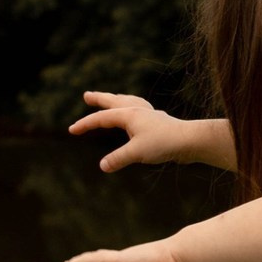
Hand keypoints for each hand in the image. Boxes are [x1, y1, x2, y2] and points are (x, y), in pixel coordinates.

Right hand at [69, 92, 187, 172]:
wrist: (190, 140)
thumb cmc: (164, 143)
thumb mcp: (137, 152)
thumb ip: (118, 158)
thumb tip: (102, 166)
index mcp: (130, 115)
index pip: (102, 118)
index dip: (86, 124)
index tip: (71, 129)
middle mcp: (138, 111)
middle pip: (114, 101)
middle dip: (100, 99)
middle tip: (87, 95)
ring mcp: (149, 114)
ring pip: (128, 102)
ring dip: (116, 100)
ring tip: (111, 99)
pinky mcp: (157, 121)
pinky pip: (139, 109)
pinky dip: (131, 108)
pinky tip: (136, 114)